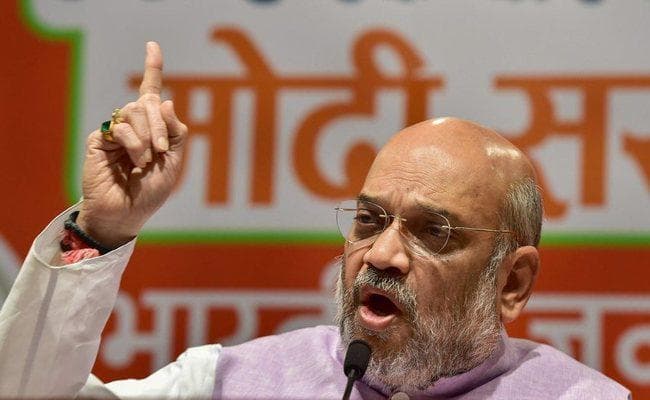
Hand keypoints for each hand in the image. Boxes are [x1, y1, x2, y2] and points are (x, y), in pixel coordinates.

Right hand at [77, 42, 186, 247]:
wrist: (126, 214)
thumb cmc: (150, 192)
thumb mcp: (173, 162)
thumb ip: (174, 132)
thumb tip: (164, 99)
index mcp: (153, 129)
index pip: (152, 94)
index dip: (153, 69)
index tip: (152, 45)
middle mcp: (134, 126)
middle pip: (147, 102)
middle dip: (159, 125)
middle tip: (159, 150)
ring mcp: (117, 130)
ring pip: (135, 112)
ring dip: (146, 138)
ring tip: (143, 162)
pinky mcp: (101, 138)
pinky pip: (121, 126)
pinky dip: (133, 144)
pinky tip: (132, 162)